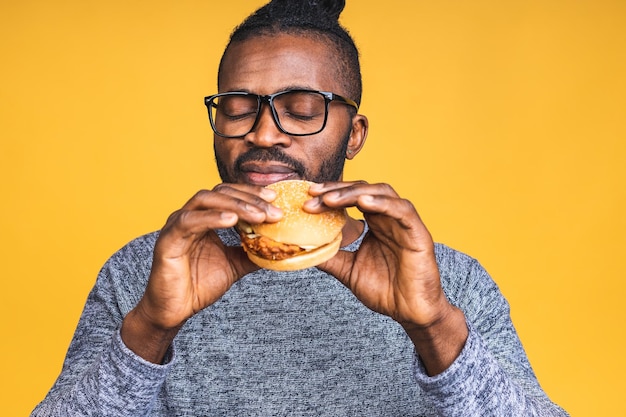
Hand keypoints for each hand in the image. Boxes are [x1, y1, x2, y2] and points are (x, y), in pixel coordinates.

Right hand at [121, 184, 281, 361]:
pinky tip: (232, 220)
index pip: (230, 194)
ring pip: (206, 200)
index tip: (276, 200)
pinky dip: (212, 218)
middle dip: (250, 199)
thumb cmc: (199, 285)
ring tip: (259, 216)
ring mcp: (177, 225)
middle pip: (221, 192)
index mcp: (205, 217)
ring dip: (236, 205)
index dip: (253, 194)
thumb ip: (253, 252)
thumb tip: (280, 246)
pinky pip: (189, 221)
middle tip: (273, 211)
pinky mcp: (168, 239)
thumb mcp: (234, 265)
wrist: (174, 310)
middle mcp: (190, 215)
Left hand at [306, 181, 467, 373]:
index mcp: (375, 223)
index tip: (307, 197)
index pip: (351, 198)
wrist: (409, 313)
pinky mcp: (418, 233)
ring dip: (354, 193)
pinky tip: (364, 202)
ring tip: (330, 199)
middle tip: (313, 194)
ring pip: (382, 193)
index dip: (330, 194)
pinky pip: (402, 210)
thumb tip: (300, 248)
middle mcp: (389, 218)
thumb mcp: (348, 270)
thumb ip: (329, 256)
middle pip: (363, 190)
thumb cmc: (385, 291)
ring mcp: (405, 223)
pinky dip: (383, 203)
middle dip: (336, 190)